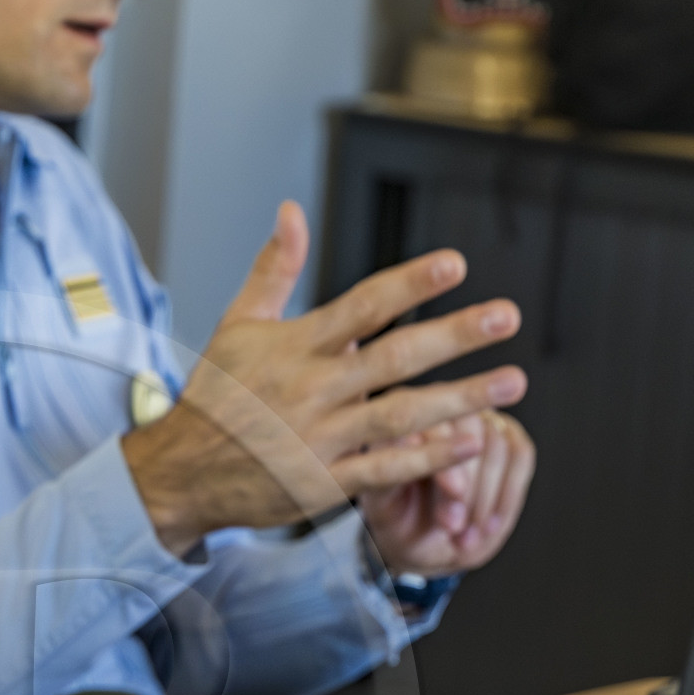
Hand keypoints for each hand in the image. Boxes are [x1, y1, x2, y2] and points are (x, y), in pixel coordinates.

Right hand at [122, 201, 525, 549]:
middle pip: (394, 358)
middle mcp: (312, 391)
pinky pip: (385, 469)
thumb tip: (292, 210)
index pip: (362, 306)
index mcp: (295, 347)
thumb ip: (275, 268)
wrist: (181, 473)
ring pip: (401, 416)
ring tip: (512, 382)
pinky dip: (429, 457)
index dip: (410, 283)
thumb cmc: (214, 396)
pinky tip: (472, 440)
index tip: (457, 264)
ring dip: (461, 398)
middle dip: (454, 336)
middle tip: (506, 317)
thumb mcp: (236, 324)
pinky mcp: (324, 484)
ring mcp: (320, 440)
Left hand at [362, 410, 535, 577]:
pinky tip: (488, 526)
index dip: (443, 456)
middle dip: (469, 485)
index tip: (456, 490)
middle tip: (455, 525)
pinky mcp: (506, 432)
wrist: (423, 538)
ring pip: (497, 444)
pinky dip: (507, 496)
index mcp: (399, 419)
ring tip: (465, 536)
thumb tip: (416, 457)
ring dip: (486, 498)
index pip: (425, 422)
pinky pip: (520, 455)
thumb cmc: (398, 520)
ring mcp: (476, 418)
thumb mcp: (382, 506)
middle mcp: (438, 408)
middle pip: (469, 428)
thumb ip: (390, 477)